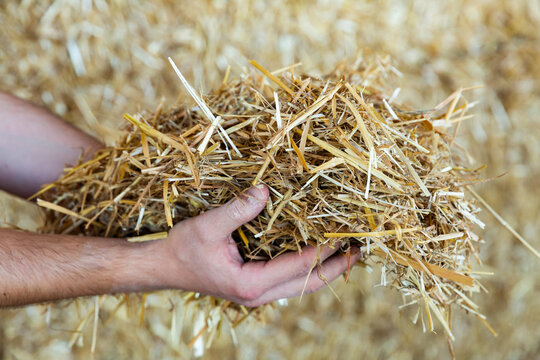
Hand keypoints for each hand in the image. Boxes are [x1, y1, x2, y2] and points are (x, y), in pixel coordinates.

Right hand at [159, 185, 360, 306]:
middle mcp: (259, 295)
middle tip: (360, 250)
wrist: (164, 268)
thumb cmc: (182, 249)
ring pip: (301, 286)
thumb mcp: (206, 227)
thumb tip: (265, 191)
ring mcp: (258, 294)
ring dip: (325, 270)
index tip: (347, 235)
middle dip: (335, 267)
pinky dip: (307, 269)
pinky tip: (317, 255)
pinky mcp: (255, 287)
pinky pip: (290, 281)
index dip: (324, 250)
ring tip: (347, 253)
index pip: (299, 266)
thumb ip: (237, 210)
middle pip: (308, 284)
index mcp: (251, 283)